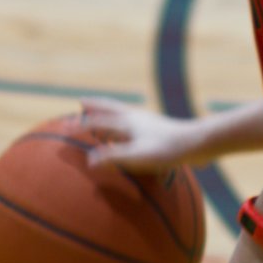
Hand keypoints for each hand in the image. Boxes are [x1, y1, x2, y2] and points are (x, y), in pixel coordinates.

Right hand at [80, 99, 195, 173]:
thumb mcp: (138, 157)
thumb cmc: (167, 150)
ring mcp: (147, 121)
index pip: (97, 122)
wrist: (197, 143)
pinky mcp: (157, 128)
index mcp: (127, 122)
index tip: (65, 127)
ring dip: (109, 110)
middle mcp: (135, 117)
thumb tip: (89, 161)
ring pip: (122, 112)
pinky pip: (133, 120)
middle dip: (95, 105)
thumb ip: (114, 158)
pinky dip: (124, 120)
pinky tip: (131, 130)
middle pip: (110, 108)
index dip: (80, 125)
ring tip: (103, 112)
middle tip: (81, 101)